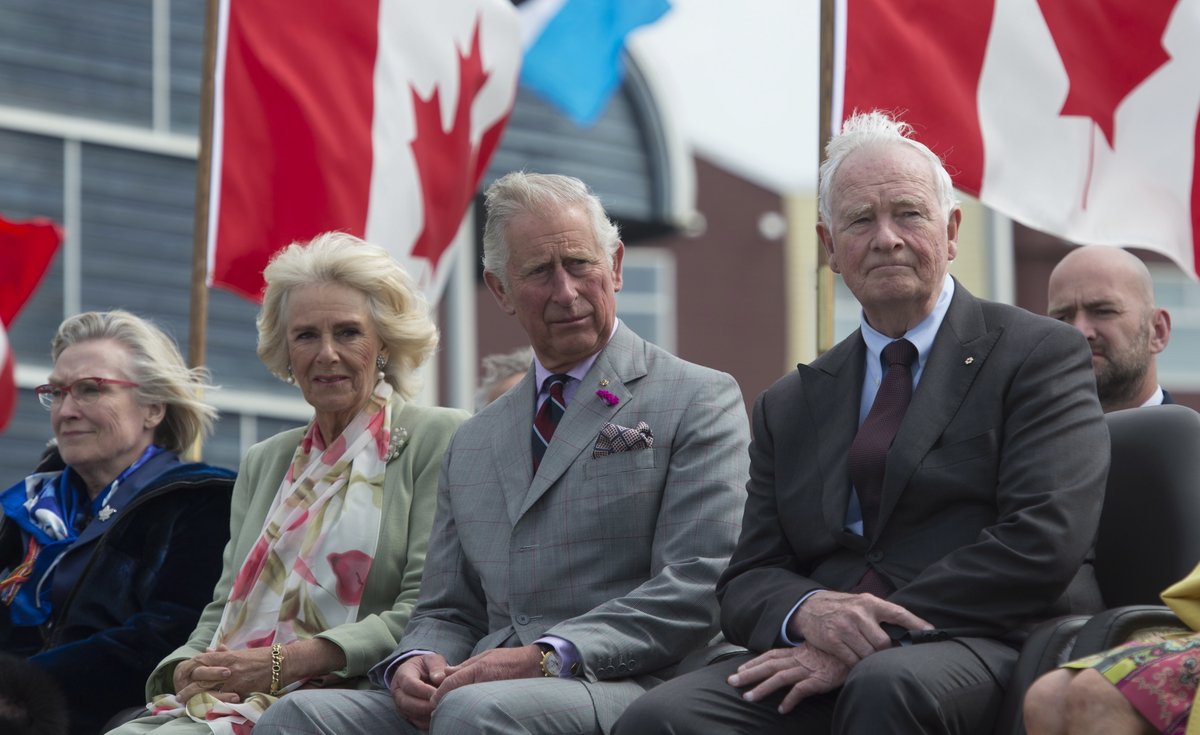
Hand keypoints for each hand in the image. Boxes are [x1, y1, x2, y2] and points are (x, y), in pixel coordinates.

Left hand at [177, 645, 272, 700]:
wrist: (280, 663)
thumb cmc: (261, 657)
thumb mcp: (241, 652)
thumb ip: (223, 653)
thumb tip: (207, 650)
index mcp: (227, 656)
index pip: (202, 660)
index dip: (190, 668)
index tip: (182, 676)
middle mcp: (227, 667)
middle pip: (201, 677)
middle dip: (188, 688)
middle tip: (179, 696)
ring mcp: (233, 679)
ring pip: (209, 690)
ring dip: (195, 698)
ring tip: (186, 704)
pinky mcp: (241, 690)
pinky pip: (222, 699)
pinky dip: (212, 704)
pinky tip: (203, 708)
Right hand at [391, 654, 448, 729]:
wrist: (420, 673)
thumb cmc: (427, 665)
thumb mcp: (431, 659)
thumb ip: (435, 666)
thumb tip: (440, 678)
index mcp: (402, 675)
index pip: (409, 685)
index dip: (423, 690)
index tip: (437, 692)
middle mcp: (398, 692)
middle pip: (406, 702)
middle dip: (424, 706)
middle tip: (441, 704)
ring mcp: (401, 705)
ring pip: (411, 714)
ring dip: (426, 714)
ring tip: (442, 709)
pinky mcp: (408, 715)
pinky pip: (416, 722)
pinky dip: (427, 722)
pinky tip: (439, 716)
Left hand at [430, 646, 542, 706]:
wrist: (535, 664)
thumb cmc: (510, 659)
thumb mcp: (486, 656)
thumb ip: (464, 665)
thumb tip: (446, 671)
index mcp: (477, 668)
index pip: (451, 683)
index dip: (439, 693)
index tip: (433, 700)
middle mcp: (483, 680)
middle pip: (457, 695)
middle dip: (446, 702)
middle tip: (438, 709)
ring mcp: (491, 691)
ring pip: (468, 701)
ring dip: (459, 705)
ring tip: (451, 710)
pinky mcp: (499, 699)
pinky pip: (481, 703)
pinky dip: (472, 706)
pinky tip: (470, 708)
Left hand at [727, 644, 848, 713]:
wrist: (861, 651)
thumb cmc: (842, 652)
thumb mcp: (821, 651)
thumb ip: (808, 656)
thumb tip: (798, 663)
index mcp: (799, 652)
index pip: (772, 655)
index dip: (755, 662)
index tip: (740, 668)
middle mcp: (800, 659)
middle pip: (769, 665)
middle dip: (749, 673)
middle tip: (731, 682)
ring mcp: (809, 669)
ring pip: (780, 677)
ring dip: (762, 688)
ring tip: (748, 698)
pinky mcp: (819, 680)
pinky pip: (801, 690)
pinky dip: (790, 700)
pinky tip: (781, 709)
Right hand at [788, 590, 931, 665]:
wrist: (809, 607)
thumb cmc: (841, 607)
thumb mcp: (860, 603)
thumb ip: (880, 614)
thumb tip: (908, 630)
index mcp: (869, 602)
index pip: (898, 613)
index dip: (916, 623)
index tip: (932, 632)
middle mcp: (858, 614)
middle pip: (884, 643)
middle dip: (887, 654)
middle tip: (887, 659)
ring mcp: (845, 627)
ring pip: (869, 654)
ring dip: (872, 661)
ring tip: (872, 663)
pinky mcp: (833, 640)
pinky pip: (852, 661)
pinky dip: (857, 666)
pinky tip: (857, 666)